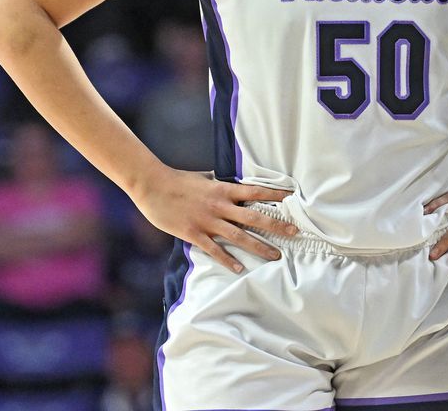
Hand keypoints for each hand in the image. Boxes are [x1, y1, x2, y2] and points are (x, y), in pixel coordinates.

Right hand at [131, 167, 295, 272]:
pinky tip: (239, 269)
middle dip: (277, 225)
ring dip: (259, 247)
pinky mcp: (194, 234)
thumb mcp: (205, 179)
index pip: (256, 191)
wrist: (152, 185)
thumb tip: (233, 185)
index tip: (294, 197)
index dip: (276, 193)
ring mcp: (208, 221)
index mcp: (224, 189)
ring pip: (239, 236)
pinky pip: (214, 250)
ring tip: (276, 255)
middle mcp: (220, 206)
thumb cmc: (178, 180)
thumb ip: (220, 185)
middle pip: (255, 217)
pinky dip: (227, 260)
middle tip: (295, 232)